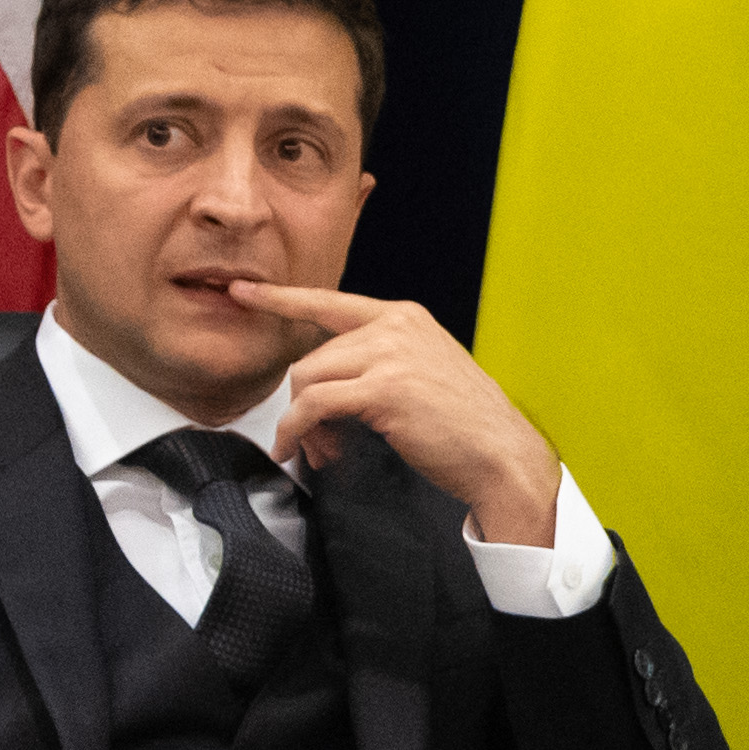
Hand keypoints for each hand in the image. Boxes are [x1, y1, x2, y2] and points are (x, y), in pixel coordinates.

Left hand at [225, 280, 561, 545]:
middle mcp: (396, 327)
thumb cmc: (470, 427)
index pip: (329, 301)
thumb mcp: (426, 373)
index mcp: (405, 318)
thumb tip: (333, 386)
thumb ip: (384, 362)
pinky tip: (300, 451)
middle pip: (312, 356)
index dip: (281, 298)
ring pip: (307, 379)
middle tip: (314, 443)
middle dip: (302, 403)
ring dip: (301, 423)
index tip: (244, 292)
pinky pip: (313, 405)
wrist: (504, 457)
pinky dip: (296, 430)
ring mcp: (390, 355)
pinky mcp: (383, 390)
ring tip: (320, 453)